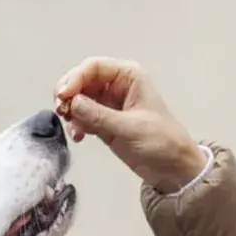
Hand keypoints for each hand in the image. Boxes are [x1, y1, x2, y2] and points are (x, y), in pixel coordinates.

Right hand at [54, 56, 207, 192]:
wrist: (173, 168)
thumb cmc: (162, 142)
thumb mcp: (130, 128)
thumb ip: (99, 116)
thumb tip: (73, 103)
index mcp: (129, 77)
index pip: (94, 67)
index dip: (75, 78)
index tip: (64, 96)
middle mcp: (116, 86)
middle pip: (82, 80)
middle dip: (69, 94)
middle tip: (61, 110)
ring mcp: (109, 105)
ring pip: (79, 99)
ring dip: (70, 111)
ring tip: (73, 127)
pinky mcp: (104, 123)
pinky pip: (82, 117)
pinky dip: (76, 125)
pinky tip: (78, 136)